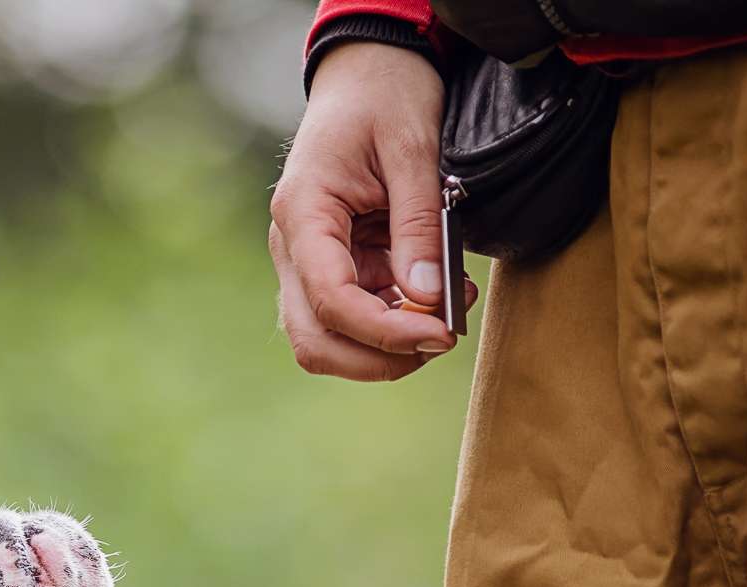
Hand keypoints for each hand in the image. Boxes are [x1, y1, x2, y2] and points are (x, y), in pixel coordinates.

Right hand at [270, 40, 467, 381]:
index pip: (330, 301)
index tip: (441, 334)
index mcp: (302, 214)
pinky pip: (359, 311)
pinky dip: (399, 318)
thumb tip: (427, 299)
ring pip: (333, 336)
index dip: (384, 332)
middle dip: (377, 358)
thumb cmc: (386, 94)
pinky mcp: (336, 262)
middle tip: (439, 342)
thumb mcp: (412, 149)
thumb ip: (418, 226)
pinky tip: (441, 295)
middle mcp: (294, 246)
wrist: (370, 68)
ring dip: (391, 341)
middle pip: (315, 339)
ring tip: (452, 312)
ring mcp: (310, 259)